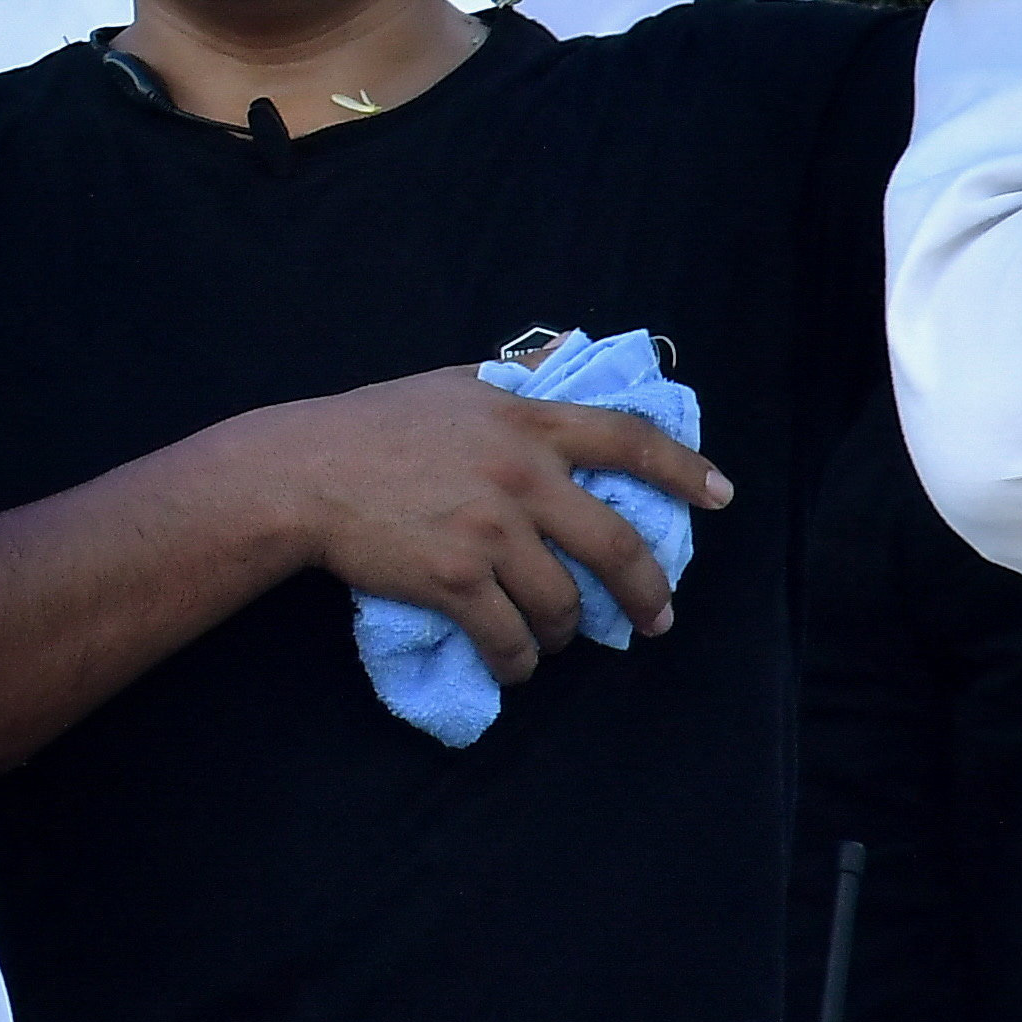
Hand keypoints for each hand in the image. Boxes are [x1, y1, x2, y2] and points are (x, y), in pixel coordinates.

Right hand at [241, 363, 726, 679]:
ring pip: (564, 602)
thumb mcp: (450, 386)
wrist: (300, 474)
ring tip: (558, 638)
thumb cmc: (371, 426)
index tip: (720, 496)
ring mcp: (490, 532)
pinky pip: (511, 637)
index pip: (629, 441)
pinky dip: (520, 660)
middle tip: (657, 620)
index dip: (684, 469)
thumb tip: (567, 358)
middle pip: (617, 545)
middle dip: (648, 593)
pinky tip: (516, 663)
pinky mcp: (455, 581)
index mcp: (525, 424)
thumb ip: (513, 382)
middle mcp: (521, 476)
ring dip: (568, 632)